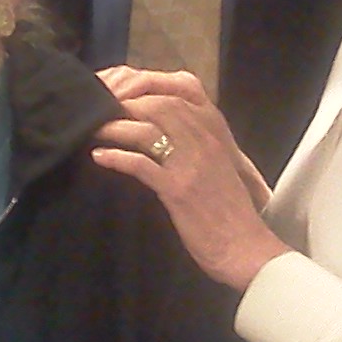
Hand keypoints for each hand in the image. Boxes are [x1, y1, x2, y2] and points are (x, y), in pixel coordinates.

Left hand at [91, 65, 289, 290]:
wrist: (246, 249)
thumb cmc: (229, 213)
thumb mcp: (217, 169)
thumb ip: (195, 148)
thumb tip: (164, 136)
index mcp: (215, 136)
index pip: (177, 96)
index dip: (145, 93)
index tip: (122, 97)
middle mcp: (204, 144)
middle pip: (158, 105)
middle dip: (126, 104)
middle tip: (101, 111)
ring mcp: (191, 165)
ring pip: (147, 130)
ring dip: (115, 127)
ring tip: (94, 130)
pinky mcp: (178, 190)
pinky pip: (141, 164)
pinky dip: (116, 157)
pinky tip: (99, 157)